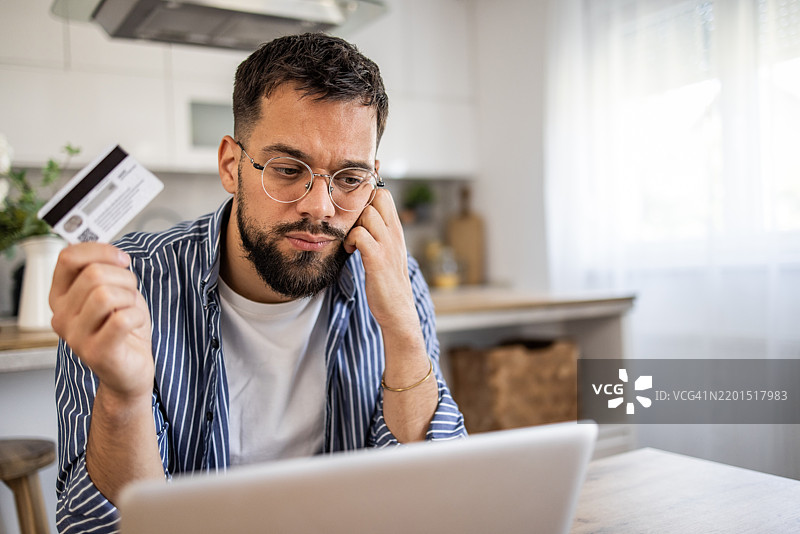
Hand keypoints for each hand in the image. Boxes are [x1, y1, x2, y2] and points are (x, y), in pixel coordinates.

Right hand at [50, 243, 153, 401]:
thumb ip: (102, 270)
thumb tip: (109, 253)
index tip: (122, 260)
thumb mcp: (111, 291)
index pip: (68, 258)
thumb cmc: (123, 329)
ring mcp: (76, 336)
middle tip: (130, 295)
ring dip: (130, 298)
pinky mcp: (96, 352)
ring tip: (131, 311)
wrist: (130, 370)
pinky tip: (134, 325)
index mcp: (60, 296)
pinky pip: (122, 319)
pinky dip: (137, 316)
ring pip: (106, 294)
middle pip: (93, 274)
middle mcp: (61, 316)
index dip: (101, 251)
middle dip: (124, 278)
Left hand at [344, 189, 417, 328]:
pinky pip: (360, 235)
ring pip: (367, 213)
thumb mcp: (389, 252)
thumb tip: (363, 220)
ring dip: (353, 225)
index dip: (366, 198)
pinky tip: (351, 252)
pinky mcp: (377, 259)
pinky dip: (350, 240)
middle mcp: (395, 234)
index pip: (384, 195)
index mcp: (397, 230)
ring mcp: (387, 246)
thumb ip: (380, 234)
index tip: (356, 217)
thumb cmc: (389, 283)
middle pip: (378, 196)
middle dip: (359, 207)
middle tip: (353, 227)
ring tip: (351, 242)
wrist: (398, 311)